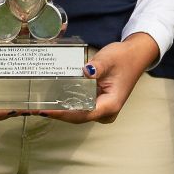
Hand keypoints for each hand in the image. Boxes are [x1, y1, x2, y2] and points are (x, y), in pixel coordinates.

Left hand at [39, 33, 160, 124]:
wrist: (136, 56)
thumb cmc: (123, 58)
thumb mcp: (109, 58)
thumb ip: (97, 67)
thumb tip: (85, 72)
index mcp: (110, 104)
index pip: (82, 114)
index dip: (63, 114)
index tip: (45, 111)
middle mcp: (107, 112)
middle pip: (78, 117)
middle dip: (58, 113)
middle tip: (36, 108)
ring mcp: (103, 110)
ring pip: (79, 114)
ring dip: (61, 110)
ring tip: (41, 103)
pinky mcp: (100, 104)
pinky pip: (81, 108)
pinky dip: (68, 104)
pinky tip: (54, 98)